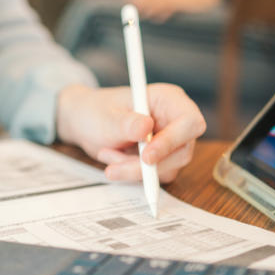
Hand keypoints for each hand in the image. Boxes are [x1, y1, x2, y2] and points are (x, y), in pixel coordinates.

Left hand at [56, 84, 205, 182]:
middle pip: (181, 151)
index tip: (146, 157)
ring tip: (107, 154)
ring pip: (168, 168)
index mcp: (168, 99)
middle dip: (146, 165)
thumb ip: (126, 124)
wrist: (85, 121)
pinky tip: (114, 159)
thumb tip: (146, 127)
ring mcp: (171, 141)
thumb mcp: (105, 117)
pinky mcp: (163, 159)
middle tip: (114, 168)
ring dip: (134, 169)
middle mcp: (175, 120)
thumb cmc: (96, 111)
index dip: (172, 141)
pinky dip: (132, 173)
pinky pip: (156, 176)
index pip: (189, 122)